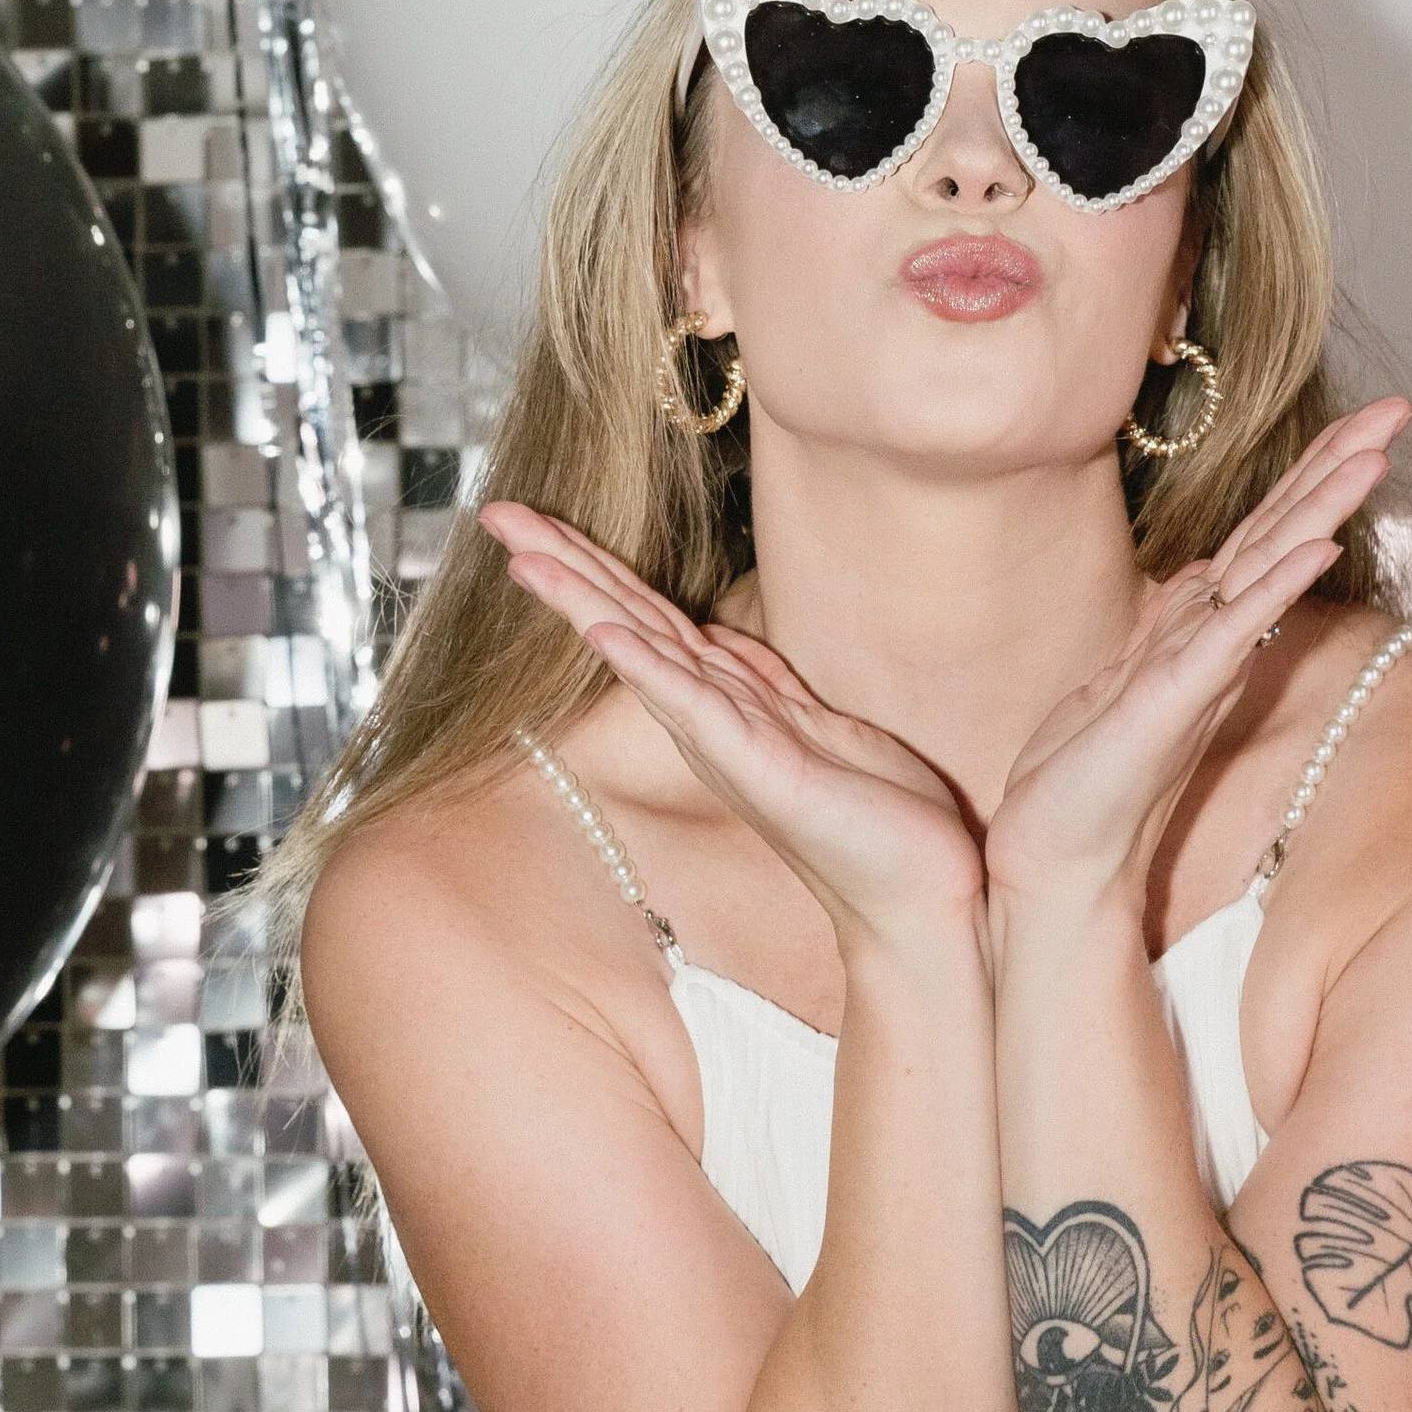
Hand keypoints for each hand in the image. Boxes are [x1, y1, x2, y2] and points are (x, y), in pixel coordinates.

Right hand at [480, 506, 984, 943]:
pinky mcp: (760, 765)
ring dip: (584, 599)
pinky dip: (648, 666)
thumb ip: (762, 684)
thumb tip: (722, 638)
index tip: (532, 519)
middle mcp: (711, 718)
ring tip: (526, 555)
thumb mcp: (815, 726)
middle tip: (496, 512)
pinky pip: (696, 704)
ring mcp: (728, 741)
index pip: (644, 615)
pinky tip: (605, 631)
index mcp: (723, 701)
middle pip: (624, 619)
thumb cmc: (875, 818)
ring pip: (644, 649)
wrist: (915, 899)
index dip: (590, 563)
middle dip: (560, 563)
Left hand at [983, 400, 1408, 916]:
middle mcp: (1216, 641)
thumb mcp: (1124, 672)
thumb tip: (1195, 577)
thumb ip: (1169, 624)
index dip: (1312, 473)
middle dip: (1339, 465)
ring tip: (1375, 453)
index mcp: (1202, 628)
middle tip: (1399, 406)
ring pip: (1272, 569)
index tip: (1361, 419)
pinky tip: (1316, 548)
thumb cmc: (1084, 773)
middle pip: (1285, 534)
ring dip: (1323, 508)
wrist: (1054, 852)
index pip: (1266, 534)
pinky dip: (1277, 587)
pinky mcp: (1179, 698)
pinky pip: (1237, 631)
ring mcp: (1204, 667)